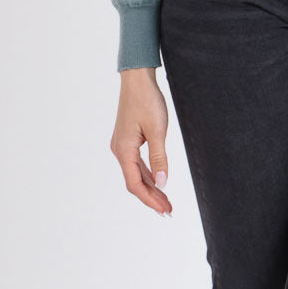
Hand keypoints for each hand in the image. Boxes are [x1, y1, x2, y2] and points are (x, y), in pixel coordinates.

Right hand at [110, 68, 172, 216]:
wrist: (137, 79)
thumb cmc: (147, 100)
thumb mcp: (157, 130)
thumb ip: (159, 158)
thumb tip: (163, 184)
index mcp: (124, 150)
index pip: (135, 184)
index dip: (150, 200)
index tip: (164, 210)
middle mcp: (119, 150)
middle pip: (134, 181)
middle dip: (151, 197)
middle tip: (168, 210)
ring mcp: (122, 144)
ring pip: (135, 172)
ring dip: (150, 186)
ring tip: (165, 199)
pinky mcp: (127, 138)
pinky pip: (136, 162)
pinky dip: (147, 173)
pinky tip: (157, 180)